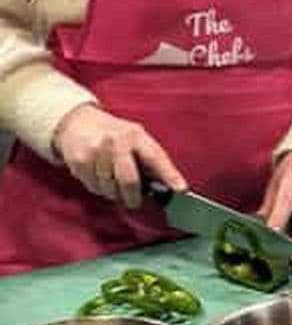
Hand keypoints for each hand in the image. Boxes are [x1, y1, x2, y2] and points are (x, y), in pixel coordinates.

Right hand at [52, 103, 186, 208]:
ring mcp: (97, 151)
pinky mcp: (80, 162)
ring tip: (112, 178)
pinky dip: (99, 187)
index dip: (170, 174)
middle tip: (134, 201)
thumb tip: (168, 184)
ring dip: (113, 192)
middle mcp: (116, 141)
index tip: (181, 189)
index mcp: (135, 135)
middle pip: (129, 181)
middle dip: (133, 197)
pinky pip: (94, 188)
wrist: (78, 122)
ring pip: (110, 189)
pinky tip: (98, 174)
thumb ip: (149, 159)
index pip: (156, 157)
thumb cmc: (112, 133)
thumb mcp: (134, 137)